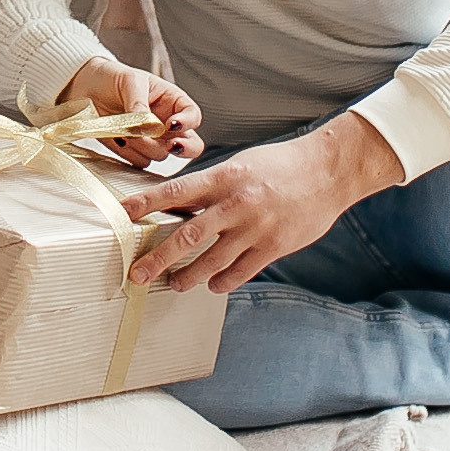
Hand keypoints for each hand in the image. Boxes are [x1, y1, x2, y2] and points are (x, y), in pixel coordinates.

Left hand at [56, 55, 201, 168]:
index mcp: (172, 102)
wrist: (85, 88)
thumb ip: (140, 104)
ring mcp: (152, 141)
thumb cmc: (112, 78)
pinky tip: (118, 138)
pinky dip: (129, 153)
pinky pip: (140, 162)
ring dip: (144, 147)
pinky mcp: (134, 152)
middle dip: (183, 148)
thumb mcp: (129, 81)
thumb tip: (148, 126)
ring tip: (125, 130)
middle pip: (191, 145)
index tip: (171, 124)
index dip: (187, 122)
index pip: (192, 115)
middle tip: (169, 145)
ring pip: (161, 155)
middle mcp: (166, 124)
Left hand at [120, 113, 403, 292]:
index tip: (122, 214)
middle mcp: (236, 203)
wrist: (327, 171)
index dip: (146, 203)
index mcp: (224, 177)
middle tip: (137, 274)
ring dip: (188, 276)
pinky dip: (222, 282)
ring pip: (211, 261)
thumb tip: (180, 208)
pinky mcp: (273, 247)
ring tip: (174, 284)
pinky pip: (240, 272)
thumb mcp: (240, 165)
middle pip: (187, 235)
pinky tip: (212, 285)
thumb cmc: (280, 165)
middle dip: (158, 258)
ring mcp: (255, 228)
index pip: (175, 191)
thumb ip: (212, 188)